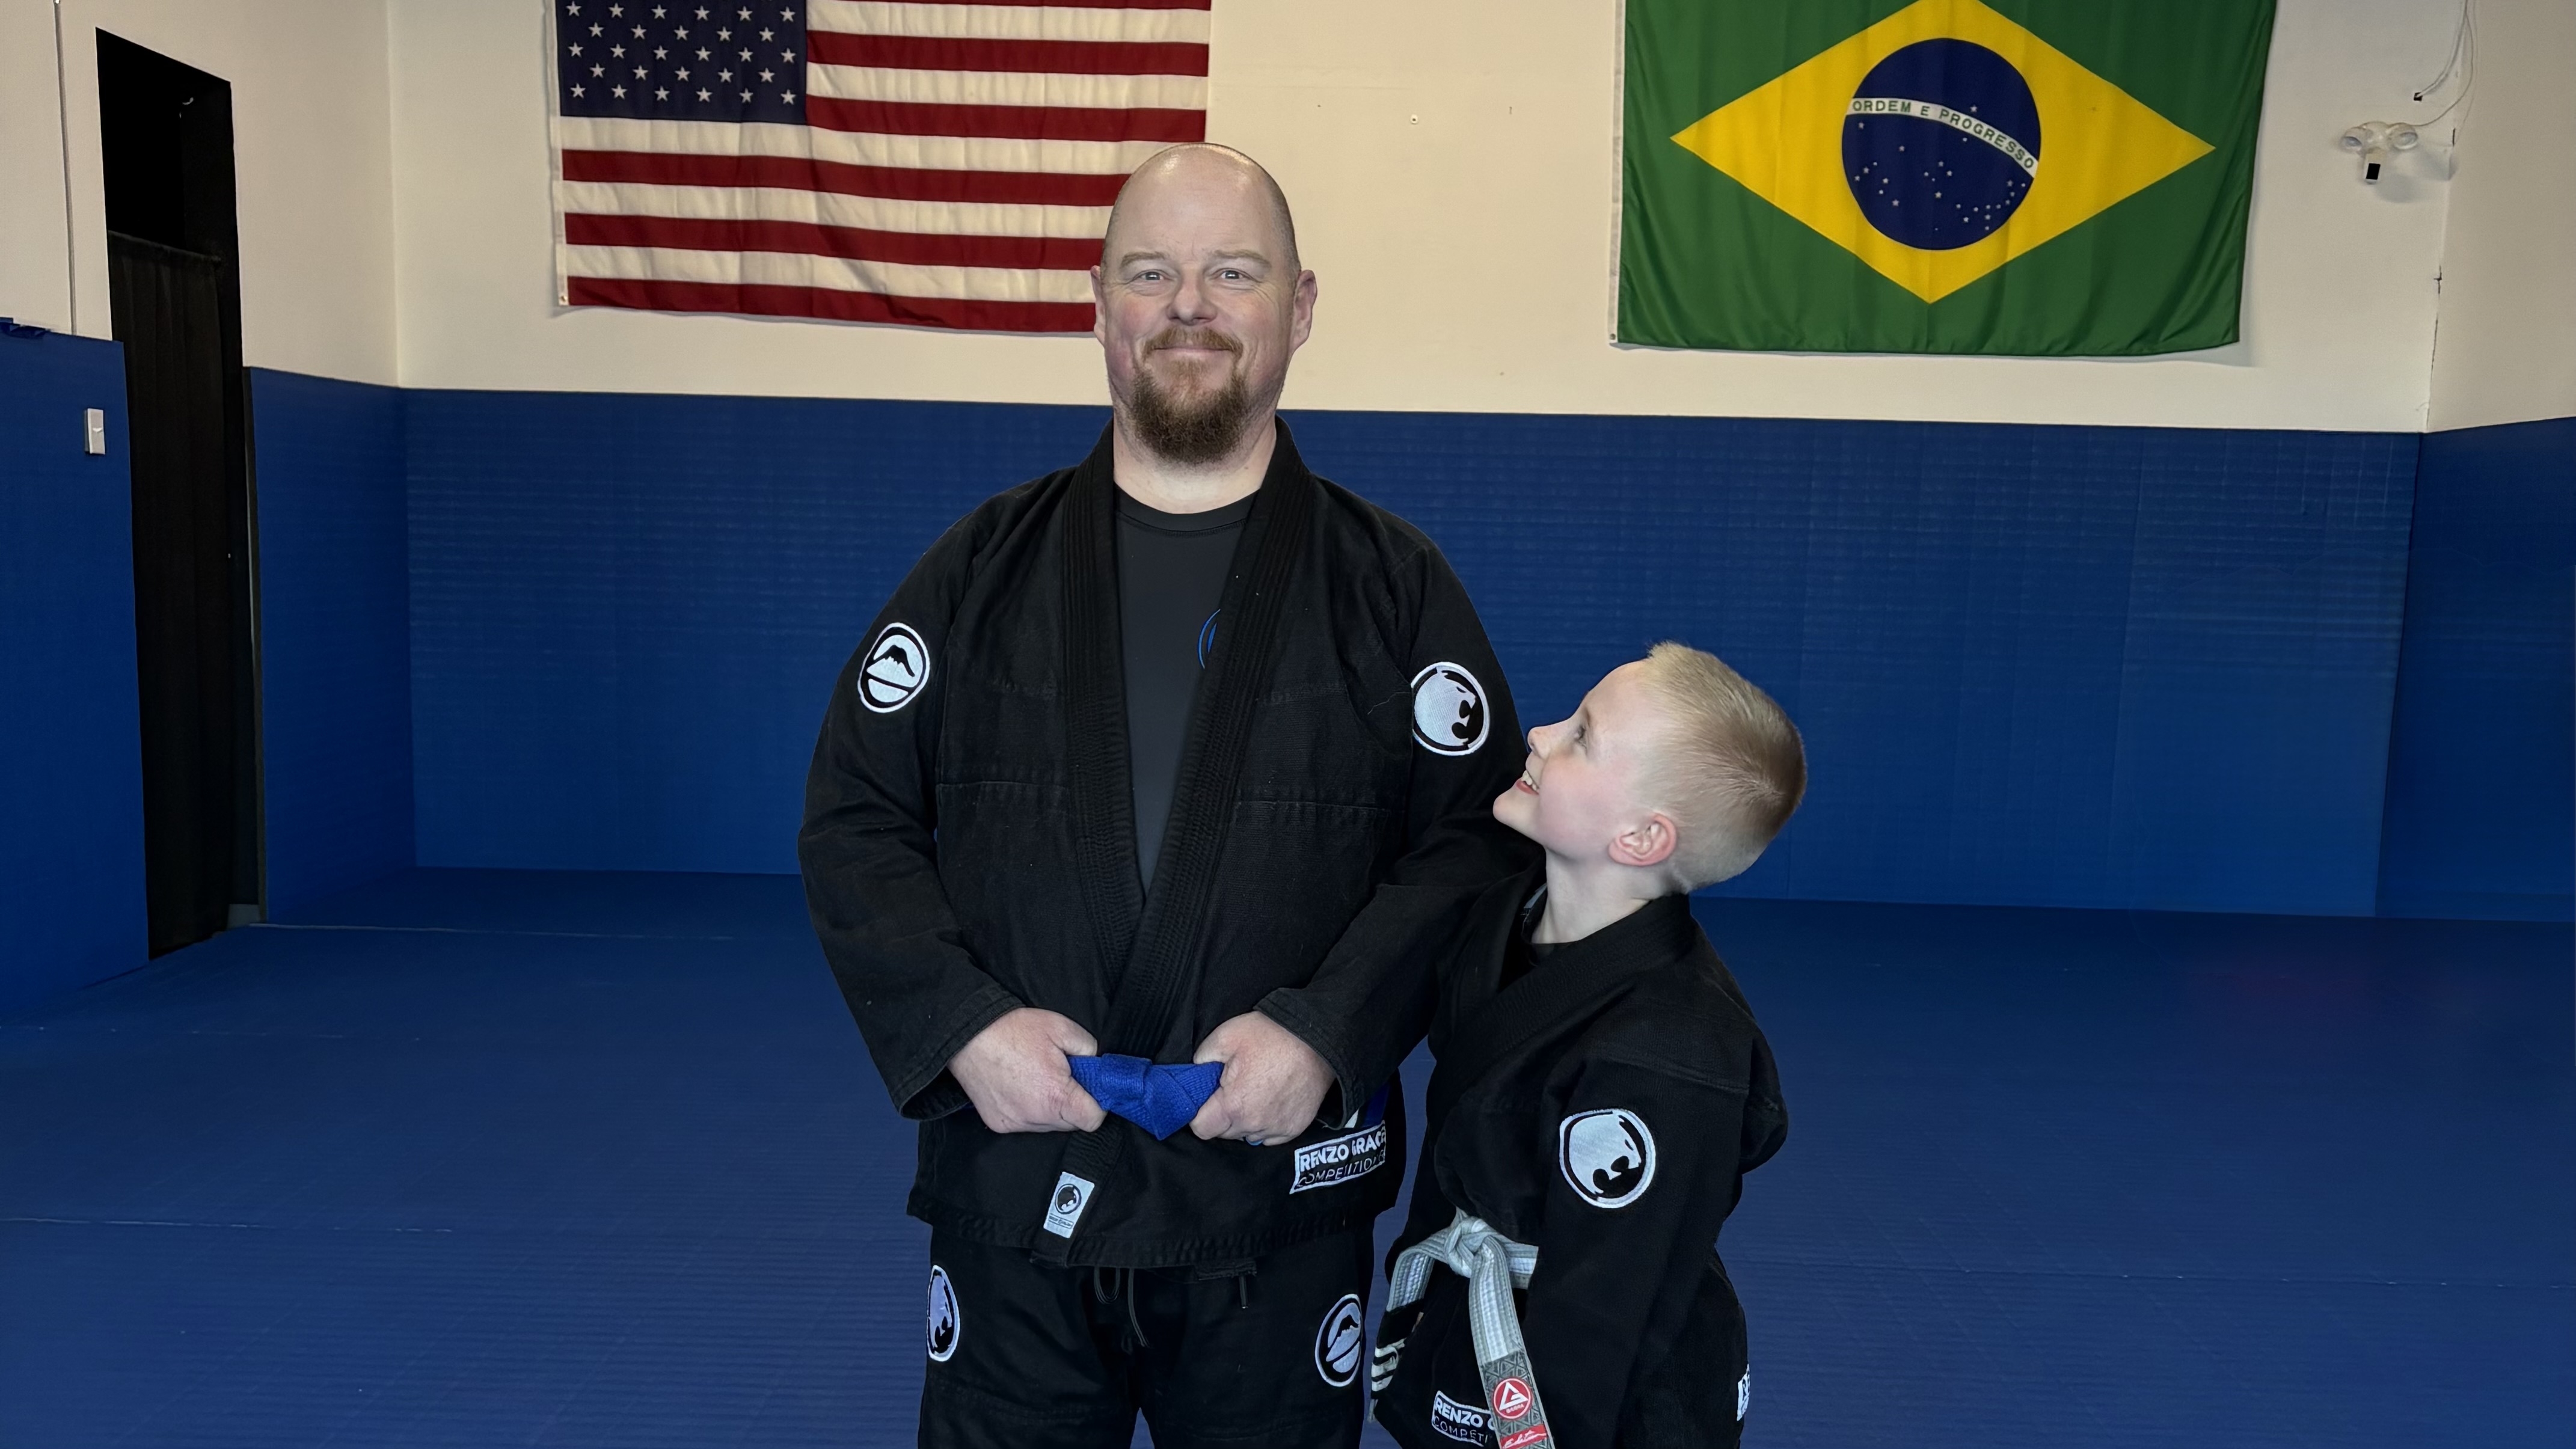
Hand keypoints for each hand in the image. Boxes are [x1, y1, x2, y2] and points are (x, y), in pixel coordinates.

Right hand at [948, 1008, 1107, 1133]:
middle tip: (1063, 1077)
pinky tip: (1020, 1088)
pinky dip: (1029, 1110)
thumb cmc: (1014, 1029)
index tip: (1091, 1089)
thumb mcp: (1063, 1028)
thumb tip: (1097, 1067)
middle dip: (1073, 1104)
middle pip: (1071, 1124)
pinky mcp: (999, 1124)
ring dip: (1050, 1109)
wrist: (968, 1034)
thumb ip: (1089, 1050)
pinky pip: (1026, 1124)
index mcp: (1056, 1096)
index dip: (1097, 1104)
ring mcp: (1015, 1123)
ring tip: (1037, 1080)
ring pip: (1048, 1126)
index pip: (1093, 1121)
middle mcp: (1035, 1116)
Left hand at [1187, 1011, 1332, 1144]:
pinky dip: (1266, 1123)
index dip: (1198, 1112)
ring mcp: (1277, 1129)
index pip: (1201, 1128)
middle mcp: (1254, 1125)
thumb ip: (1202, 1059)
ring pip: (1246, 1135)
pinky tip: (1270, 1100)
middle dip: (1221, 1114)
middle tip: (1231, 1087)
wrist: (1319, 1040)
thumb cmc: (1273, 1036)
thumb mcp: (1226, 1036)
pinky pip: (1269, 1135)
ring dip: (1244, 1120)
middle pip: (1224, 1133)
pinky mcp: (1294, 1129)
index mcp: (1234, 1106)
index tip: (1205, 1098)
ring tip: (1253, 1092)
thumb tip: (1195, 1073)